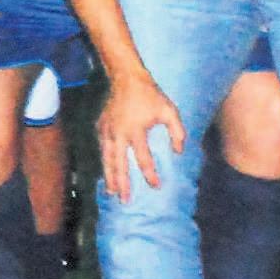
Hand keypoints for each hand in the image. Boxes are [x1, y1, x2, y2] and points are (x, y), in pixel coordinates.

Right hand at [95, 74, 185, 202]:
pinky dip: (105, 162)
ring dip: (109, 177)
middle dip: (122, 184)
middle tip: (125, 201)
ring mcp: (107, 131)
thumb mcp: (169, 111)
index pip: (143, 159)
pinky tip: (107, 172)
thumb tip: (178, 153)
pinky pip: (102, 149)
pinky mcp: (101, 127)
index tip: (156, 186)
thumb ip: (177, 132)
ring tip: (111, 192)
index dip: (150, 174)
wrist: (126, 78)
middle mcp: (119, 134)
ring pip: (107, 159)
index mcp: (135, 131)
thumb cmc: (150, 95)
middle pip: (119, 165)